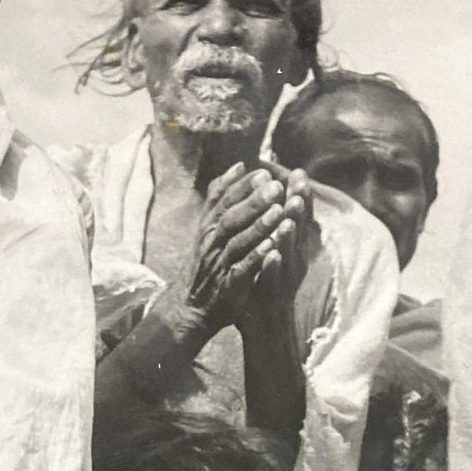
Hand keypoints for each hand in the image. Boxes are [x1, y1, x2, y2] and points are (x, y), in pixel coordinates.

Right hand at [165, 163, 304, 340]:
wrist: (192, 306)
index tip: (264, 172)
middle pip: (231, 217)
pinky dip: (256, 257)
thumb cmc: (208, 262)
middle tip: (275, 186)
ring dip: (258, 226)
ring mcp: (218, 263)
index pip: (224, 200)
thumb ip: (222, 196)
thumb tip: (239, 164)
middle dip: (253, 201)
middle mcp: (211, 242)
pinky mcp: (228, 285)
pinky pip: (242, 269)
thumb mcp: (210, 225)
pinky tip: (272, 246)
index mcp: (209, 226)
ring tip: (278, 211)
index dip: (243, 186)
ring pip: (237, 241)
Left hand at [239, 163, 313, 326]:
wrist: (263, 329)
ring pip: (289, 253)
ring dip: (289, 235)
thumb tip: (279, 200)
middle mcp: (293, 262)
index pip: (297, 217)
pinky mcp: (272, 298)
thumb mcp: (272, 254)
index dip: (299, 196)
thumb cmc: (265, 288)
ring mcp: (285, 280)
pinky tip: (271, 254)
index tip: (297, 172)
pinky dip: (273, 267)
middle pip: (299, 230)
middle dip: (299, 207)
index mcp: (292, 249)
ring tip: (288, 216)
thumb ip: (276, 229)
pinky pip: (273, 281)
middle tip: (299, 185)